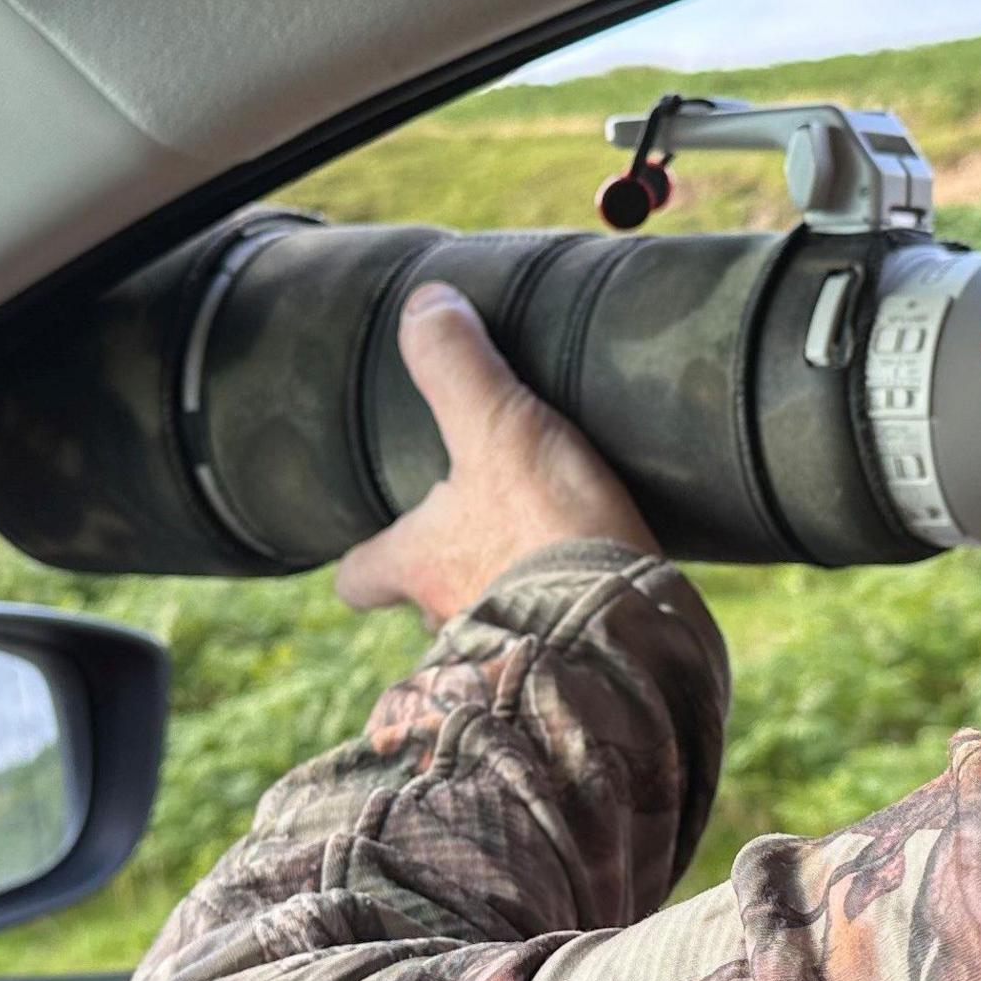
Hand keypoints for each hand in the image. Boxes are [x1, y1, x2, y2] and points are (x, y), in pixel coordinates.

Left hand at [336, 284, 655, 625]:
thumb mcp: (499, 428)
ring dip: (506, 609)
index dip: (362, 565)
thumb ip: (458, 367)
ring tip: (545, 576)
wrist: (621, 630)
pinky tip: (593, 607)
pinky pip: (547, 656)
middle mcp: (448, 620)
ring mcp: (503, 656)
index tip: (366, 556)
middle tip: (480, 548)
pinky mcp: (564, 677)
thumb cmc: (545, 529)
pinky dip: (560, 633)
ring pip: (485, 634)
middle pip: (426, 605)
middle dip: (448, 581)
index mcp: (419, 563)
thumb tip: (423, 304)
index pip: (360, 576)